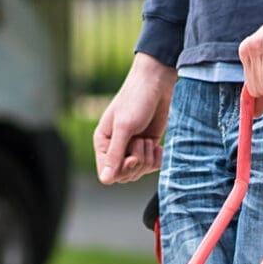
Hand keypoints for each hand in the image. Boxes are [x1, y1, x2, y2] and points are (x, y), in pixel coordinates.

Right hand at [94, 54, 173, 182]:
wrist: (158, 83)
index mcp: (103, 142)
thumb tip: (105, 181)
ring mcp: (133, 147)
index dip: (121, 171)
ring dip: (147, 158)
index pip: (107, 173)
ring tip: (148, 138)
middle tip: (142, 142)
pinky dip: (157, 159)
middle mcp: (116, 147)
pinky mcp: (149, 145)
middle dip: (136, 163)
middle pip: (124, 175)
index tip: (132, 159)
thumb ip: (115, 154)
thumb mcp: (124, 127)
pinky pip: (152, 165)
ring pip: (139, 171)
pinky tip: (159, 146)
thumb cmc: (136, 99)